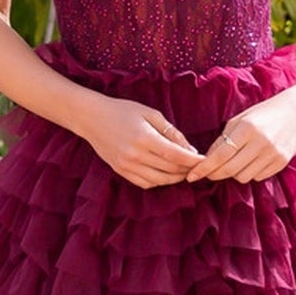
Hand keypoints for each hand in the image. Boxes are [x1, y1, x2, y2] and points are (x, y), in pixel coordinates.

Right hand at [82, 94, 201, 188]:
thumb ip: (171, 132)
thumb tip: (190, 149)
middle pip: (170, 169)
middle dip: (186, 169)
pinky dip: (159, 181)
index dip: (192, 160)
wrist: (92, 119)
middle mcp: (135, 155)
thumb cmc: (123, 111)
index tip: (204, 160)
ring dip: (175, 178)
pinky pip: (146, 183)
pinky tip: (166, 174)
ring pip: (159, 180)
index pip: (175, 155)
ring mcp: (127, 166)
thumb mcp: (150, 113)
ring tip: (184, 171)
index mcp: (144, 138)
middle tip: (196, 165)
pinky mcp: (121, 172)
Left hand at [183, 89, 295, 184]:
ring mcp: (273, 154)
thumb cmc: (261, 114)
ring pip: (243, 176)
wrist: (295, 113)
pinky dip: (250, 173)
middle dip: (215, 174)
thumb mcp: (239, 120)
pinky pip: (258, 177)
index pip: (220, 155)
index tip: (192, 175)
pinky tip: (251, 161)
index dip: (204, 168)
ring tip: (235, 161)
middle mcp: (261, 142)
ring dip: (233, 173)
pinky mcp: (281, 162)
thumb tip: (206, 161)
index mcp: (247, 128)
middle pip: (230, 170)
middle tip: (207, 173)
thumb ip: (222, 140)